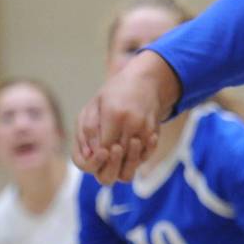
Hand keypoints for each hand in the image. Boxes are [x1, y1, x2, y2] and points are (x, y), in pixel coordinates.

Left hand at [74, 50, 181, 183]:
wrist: (145, 80)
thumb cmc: (114, 93)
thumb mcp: (94, 105)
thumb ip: (88, 130)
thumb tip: (89, 154)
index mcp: (114, 114)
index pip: (104, 148)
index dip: (97, 157)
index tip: (96, 152)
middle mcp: (132, 122)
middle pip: (119, 157)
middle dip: (110, 163)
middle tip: (106, 155)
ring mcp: (146, 128)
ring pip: (134, 159)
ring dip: (123, 162)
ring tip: (116, 153)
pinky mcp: (155, 132)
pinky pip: (146, 155)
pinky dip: (136, 158)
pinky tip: (129, 150)